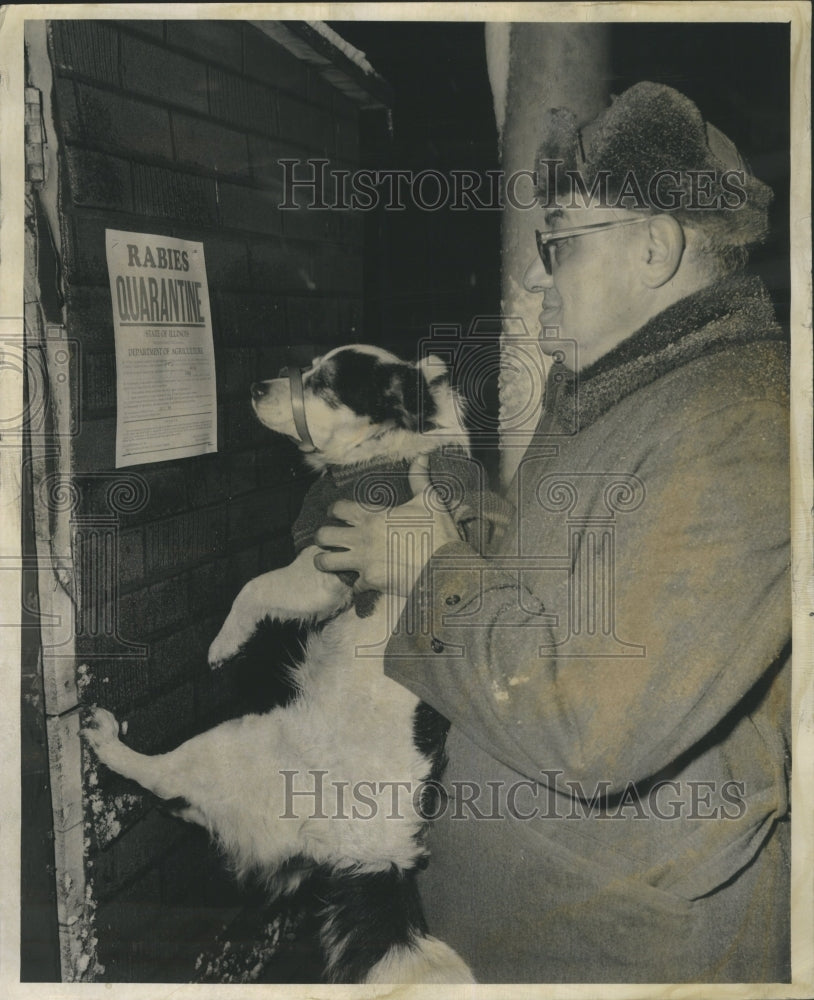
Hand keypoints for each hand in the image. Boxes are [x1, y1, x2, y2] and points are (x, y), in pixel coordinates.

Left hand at [313, 455, 461, 594]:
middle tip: (329, 538)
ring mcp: (363, 561)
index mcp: (372, 516)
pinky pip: (352, 585)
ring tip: (330, 560)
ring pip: (325, 562)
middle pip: (323, 536)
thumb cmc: (437, 533)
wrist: (445, 568)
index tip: (337, 514)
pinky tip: (362, 582)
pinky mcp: (370, 581)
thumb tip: (422, 457)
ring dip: (325, 561)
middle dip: (322, 536)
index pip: (338, 509)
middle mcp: (362, 538)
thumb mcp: (430, 501)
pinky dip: (356, 584)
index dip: (334, 510)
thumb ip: (419, 479)